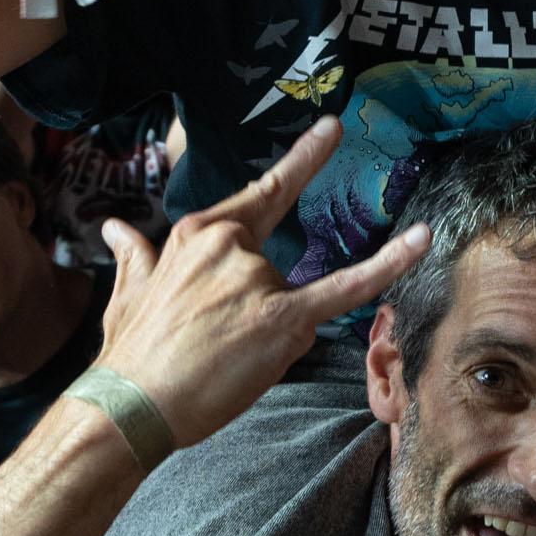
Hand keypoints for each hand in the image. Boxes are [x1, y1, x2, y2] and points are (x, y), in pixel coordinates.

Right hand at [91, 116, 431, 448]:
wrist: (130, 404)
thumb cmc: (131, 354)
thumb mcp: (127, 291)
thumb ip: (133, 254)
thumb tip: (115, 228)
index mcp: (198, 232)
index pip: (263, 193)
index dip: (302, 161)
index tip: (332, 130)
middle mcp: (230, 244)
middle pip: (274, 270)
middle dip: (252, 314)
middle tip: (212, 345)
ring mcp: (258, 278)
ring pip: (293, 301)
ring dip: (267, 336)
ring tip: (219, 360)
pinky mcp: (282, 317)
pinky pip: (346, 288)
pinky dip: (388, 264)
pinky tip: (420, 241)